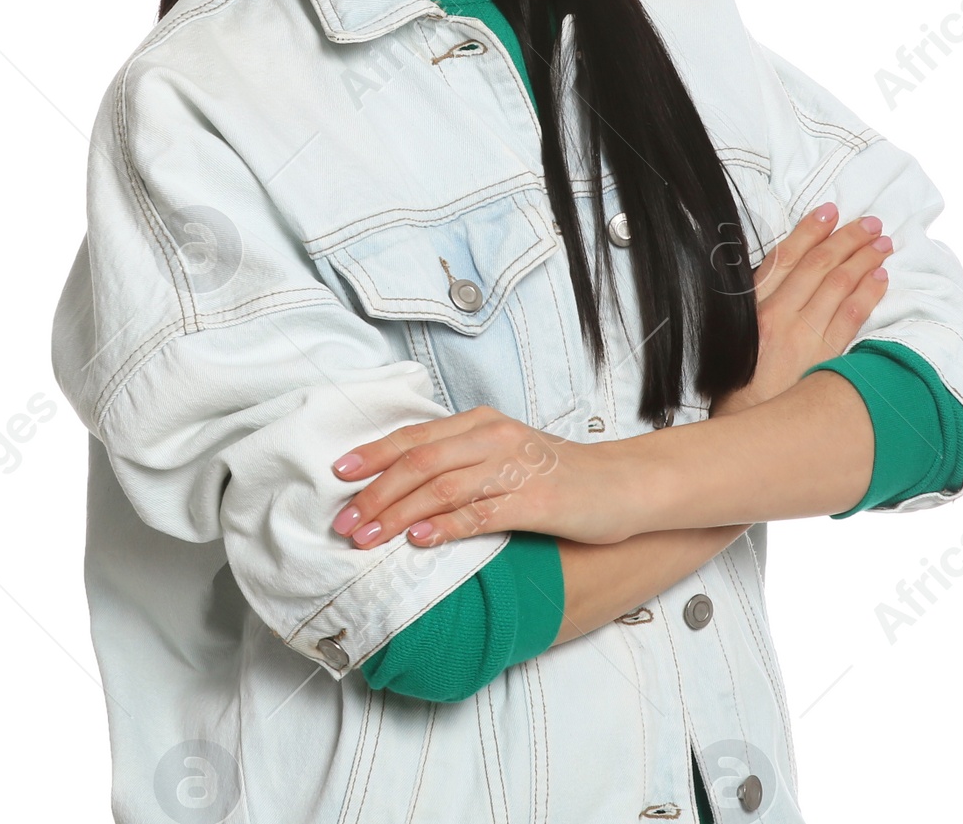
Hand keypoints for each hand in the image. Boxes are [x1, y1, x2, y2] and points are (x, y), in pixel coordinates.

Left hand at [328, 407, 640, 548]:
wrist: (622, 483)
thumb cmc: (560, 473)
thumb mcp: (505, 453)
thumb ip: (461, 461)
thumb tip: (403, 484)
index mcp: (482, 423)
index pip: (416, 436)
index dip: (374, 455)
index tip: (339, 474)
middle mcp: (494, 438)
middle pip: (420, 462)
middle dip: (376, 492)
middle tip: (344, 521)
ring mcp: (515, 468)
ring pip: (441, 487)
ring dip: (398, 513)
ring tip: (368, 537)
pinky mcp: (535, 501)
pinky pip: (479, 513)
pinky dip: (443, 526)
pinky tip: (418, 539)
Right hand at [710, 201, 891, 416]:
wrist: (742, 426)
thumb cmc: (735, 381)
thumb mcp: (731, 333)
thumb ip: (754, 303)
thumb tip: (779, 274)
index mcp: (751, 305)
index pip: (786, 256)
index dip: (810, 230)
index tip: (830, 212)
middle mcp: (776, 315)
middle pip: (819, 265)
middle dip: (848, 239)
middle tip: (871, 223)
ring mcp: (802, 336)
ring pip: (839, 286)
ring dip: (864, 260)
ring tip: (882, 244)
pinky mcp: (822, 357)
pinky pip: (852, 316)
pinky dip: (868, 293)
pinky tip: (880, 279)